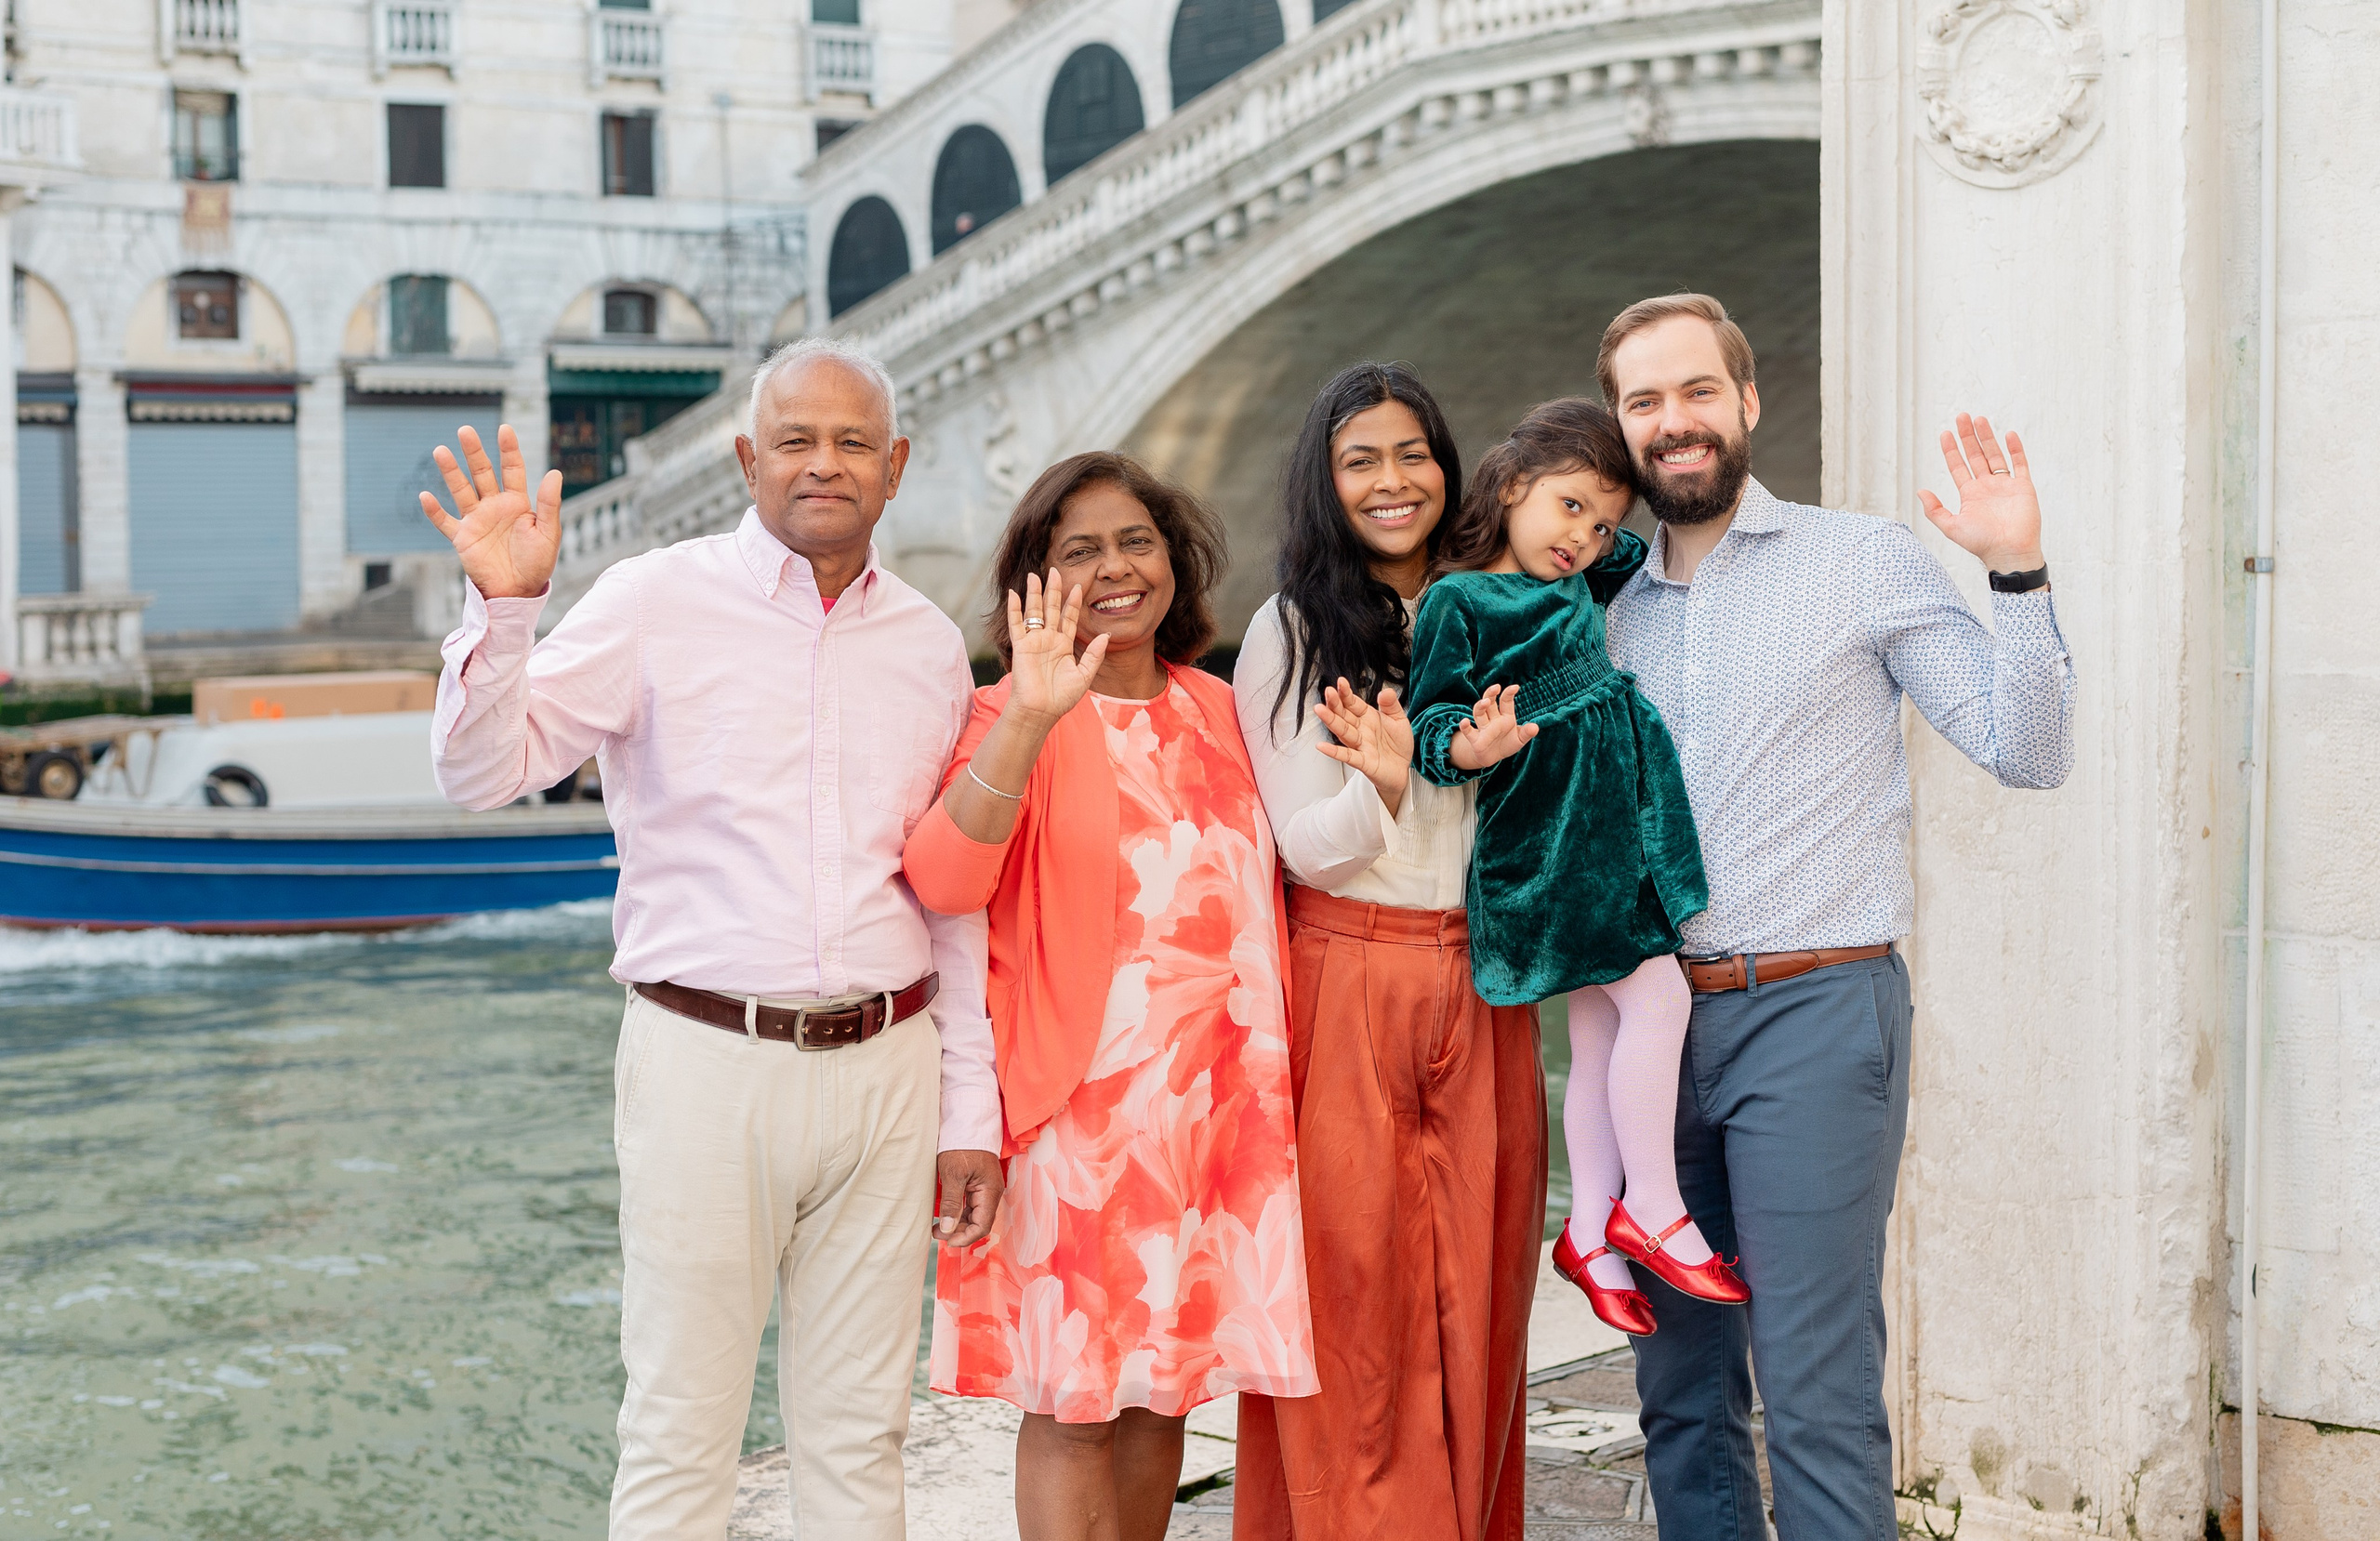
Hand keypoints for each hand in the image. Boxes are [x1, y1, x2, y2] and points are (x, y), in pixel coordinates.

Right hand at [418, 425, 565, 599]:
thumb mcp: (548, 533)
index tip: (504, 429)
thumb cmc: (537, 563)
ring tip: (440, 451)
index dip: (508, 450)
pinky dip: (434, 511)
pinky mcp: (463, 538)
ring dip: (451, 473)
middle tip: (465, 430)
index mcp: (517, 503)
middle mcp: (494, 507)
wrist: (518, 591)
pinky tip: (426, 496)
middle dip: (474, 453)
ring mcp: (476, 521)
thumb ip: (549, 504)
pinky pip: (445, 522)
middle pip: (482, 474)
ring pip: (461, 491)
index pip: (512, 470)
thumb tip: (555, 473)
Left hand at [935, 1149, 1002, 1247]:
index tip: (946, 1240)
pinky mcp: (977, 1185)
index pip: (982, 1226)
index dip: (965, 1238)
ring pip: (974, 1216)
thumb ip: (952, 1203)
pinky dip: (958, 1214)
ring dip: (957, 1224)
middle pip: (979, 1223)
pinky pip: (970, 1206)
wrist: (966, 1124)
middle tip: (937, 1232)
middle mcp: (991, 1193)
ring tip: (937, 1227)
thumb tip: (947, 1229)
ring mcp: (985, 1189)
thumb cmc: (961, 1145)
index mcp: (990, 1192)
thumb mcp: (953, 1174)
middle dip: (959, 1232)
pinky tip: (944, 1215)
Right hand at [1004, 568, 1109, 724]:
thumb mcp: (1084, 675)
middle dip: (1054, 590)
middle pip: (1051, 609)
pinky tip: (1014, 594)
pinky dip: (1015, 609)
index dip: (1073, 602)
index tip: (1079, 585)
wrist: (1041, 711)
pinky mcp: (1021, 647)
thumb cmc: (1061, 698)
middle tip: (1056, 570)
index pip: (1068, 618)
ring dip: (1034, 594)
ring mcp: (1034, 642)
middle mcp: (1048, 640)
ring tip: (1035, 575)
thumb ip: (1094, 655)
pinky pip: (1017, 624)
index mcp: (1063, 646)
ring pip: (1034, 612)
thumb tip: (1106, 636)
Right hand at [1313, 679, 1412, 817]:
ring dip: (1331, 721)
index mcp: (1368, 717)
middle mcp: (1361, 730)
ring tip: (1320, 710)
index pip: (1353, 703)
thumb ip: (1391, 704)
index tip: (1340, 682)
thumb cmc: (1398, 745)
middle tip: (1327, 692)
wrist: (1403, 769)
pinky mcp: (1363, 762)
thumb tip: (1386, 691)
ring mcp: (1360, 746)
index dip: (1346, 693)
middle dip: (1335, 704)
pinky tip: (1322, 746)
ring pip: (1343, 732)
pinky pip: (1347, 756)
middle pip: (1344, 715)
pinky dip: (1334, 752)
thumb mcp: (1399, 719)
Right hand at [1448, 684, 1537, 770]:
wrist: (1493, 757)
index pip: (1506, 702)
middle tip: (1496, 687)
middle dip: (1491, 694)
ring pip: (1479, 713)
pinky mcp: (1475, 739)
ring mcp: (1483, 728)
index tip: (1515, 687)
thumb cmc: (1507, 744)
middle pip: (1490, 703)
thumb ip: (1526, 733)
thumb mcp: (1520, 739)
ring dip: (1480, 706)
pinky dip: (1465, 726)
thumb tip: (1535, 727)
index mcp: (1505, 716)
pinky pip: (1468, 731)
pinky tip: (1464, 721)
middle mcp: (1493, 719)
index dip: (1509, 693)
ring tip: (1485, 702)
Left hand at [1918, 413, 2044, 574]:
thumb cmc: (1980, 543)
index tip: (1944, 434)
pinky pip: (2020, 464)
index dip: (1951, 450)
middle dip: (1968, 437)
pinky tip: (2008, 435)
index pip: (1958, 466)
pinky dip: (2015, 449)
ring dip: (1987, 437)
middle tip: (1961, 416)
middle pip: (1976, 455)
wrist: (2008, 552)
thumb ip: (1935, 510)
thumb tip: (1920, 491)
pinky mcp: (2023, 487)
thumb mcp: (1951, 527)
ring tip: (1979, 419)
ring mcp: (2005, 485)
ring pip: (1995, 455)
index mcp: (1970, 494)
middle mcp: (1987, 487)